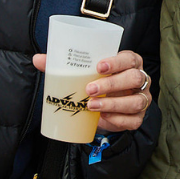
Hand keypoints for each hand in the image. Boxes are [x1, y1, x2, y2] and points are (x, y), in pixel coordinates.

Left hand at [33, 50, 152, 132]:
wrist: (107, 108)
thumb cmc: (99, 83)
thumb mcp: (86, 73)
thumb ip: (64, 66)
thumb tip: (38, 59)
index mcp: (130, 62)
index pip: (129, 58)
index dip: (117, 62)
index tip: (98, 66)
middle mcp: (140, 79)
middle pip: (134, 78)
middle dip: (112, 84)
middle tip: (89, 89)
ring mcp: (142, 99)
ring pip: (135, 101)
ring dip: (113, 104)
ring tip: (92, 106)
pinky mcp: (138, 118)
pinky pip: (133, 120)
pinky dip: (118, 120)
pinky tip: (103, 118)